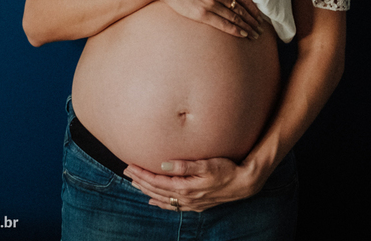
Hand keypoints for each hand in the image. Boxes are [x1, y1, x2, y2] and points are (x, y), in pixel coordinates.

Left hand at [123, 157, 262, 211]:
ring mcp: (191, 202)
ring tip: (134, 184)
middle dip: (140, 180)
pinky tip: (154, 201)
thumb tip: (163, 165)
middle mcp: (186, 197)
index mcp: (186, 187)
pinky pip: (173, 206)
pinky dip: (161, 203)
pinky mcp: (197, 204)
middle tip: (126, 171)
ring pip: (163, 198)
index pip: (157, 181)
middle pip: (157, 189)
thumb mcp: (206, 164)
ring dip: (147, 190)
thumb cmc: (226, 169)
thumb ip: (184, 165)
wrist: (244, 183)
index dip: (142, 174)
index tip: (130, 166)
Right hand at [144, 0, 263, 38]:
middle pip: (242, 9)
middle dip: (254, 21)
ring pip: (235, 18)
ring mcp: (211, 3)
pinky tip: (242, 35)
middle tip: (261, 29)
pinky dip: (235, 30)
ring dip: (247, 27)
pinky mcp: (202, 13)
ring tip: (255, 35)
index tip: (260, 16)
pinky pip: (223, 24)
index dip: (254, 8)